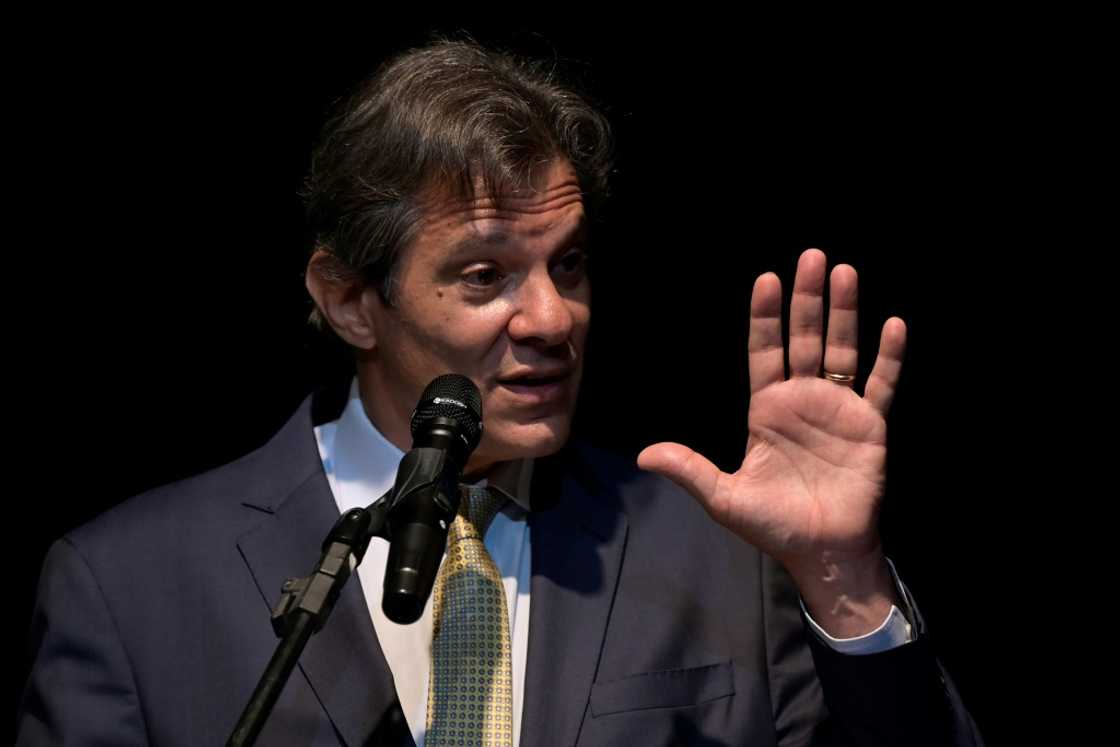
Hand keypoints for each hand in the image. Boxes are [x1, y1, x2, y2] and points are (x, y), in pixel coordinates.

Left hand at [638, 249, 905, 584]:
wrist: (822, 552)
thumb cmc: (773, 524)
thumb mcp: (724, 498)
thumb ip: (690, 471)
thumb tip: (642, 457)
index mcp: (767, 409)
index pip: (763, 351)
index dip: (764, 317)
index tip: (766, 280)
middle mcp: (802, 399)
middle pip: (804, 338)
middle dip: (806, 300)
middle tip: (811, 257)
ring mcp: (838, 409)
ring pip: (842, 351)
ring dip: (845, 313)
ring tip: (845, 273)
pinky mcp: (870, 426)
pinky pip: (880, 384)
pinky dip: (888, 357)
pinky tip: (891, 325)